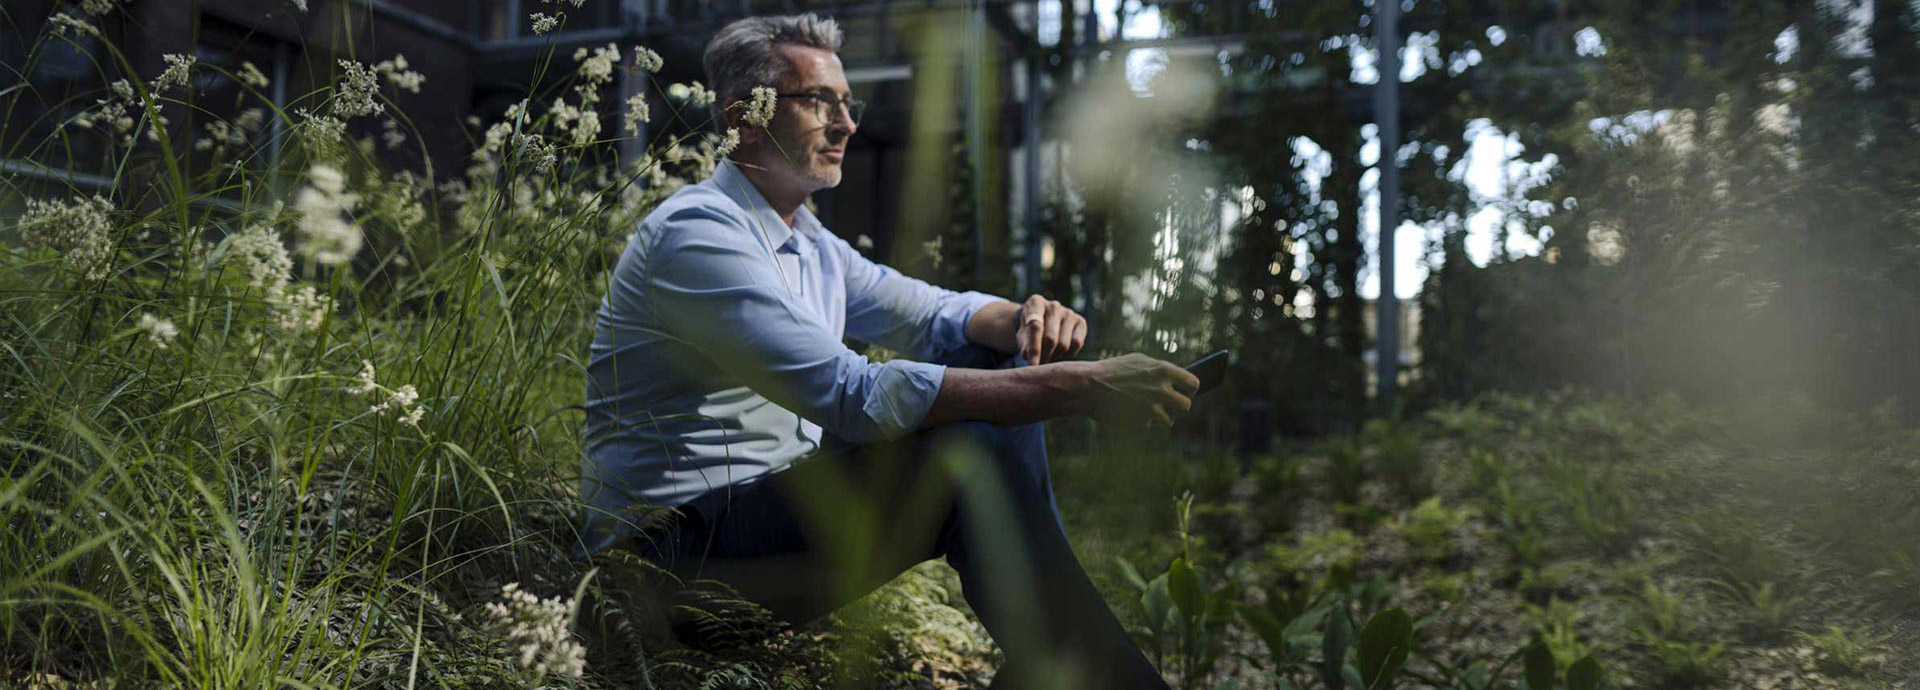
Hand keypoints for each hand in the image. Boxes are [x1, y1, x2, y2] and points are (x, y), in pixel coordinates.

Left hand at [1014, 295, 1087, 364]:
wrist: (1042, 319)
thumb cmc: (1029, 329)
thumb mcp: (1021, 335)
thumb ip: (1024, 345)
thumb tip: (1029, 357)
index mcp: (1035, 303)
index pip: (1036, 327)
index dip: (1034, 348)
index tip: (1033, 365)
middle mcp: (1053, 305)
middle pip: (1050, 338)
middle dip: (1044, 356)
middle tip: (1039, 364)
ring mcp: (1068, 312)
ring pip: (1063, 344)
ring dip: (1054, 357)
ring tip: (1047, 358)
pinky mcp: (1080, 321)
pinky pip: (1077, 343)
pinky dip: (1068, 354)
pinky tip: (1059, 353)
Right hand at [1077, 353, 1200, 429]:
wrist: (1089, 386)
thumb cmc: (1112, 370)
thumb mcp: (1138, 361)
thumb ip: (1159, 369)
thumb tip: (1177, 377)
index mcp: (1163, 370)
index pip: (1193, 383)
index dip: (1191, 389)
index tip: (1186, 392)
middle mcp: (1160, 389)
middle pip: (1185, 406)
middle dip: (1178, 408)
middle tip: (1170, 407)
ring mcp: (1151, 408)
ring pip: (1169, 421)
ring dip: (1161, 418)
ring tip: (1147, 411)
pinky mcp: (1141, 423)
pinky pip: (1149, 427)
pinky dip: (1142, 424)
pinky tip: (1131, 414)